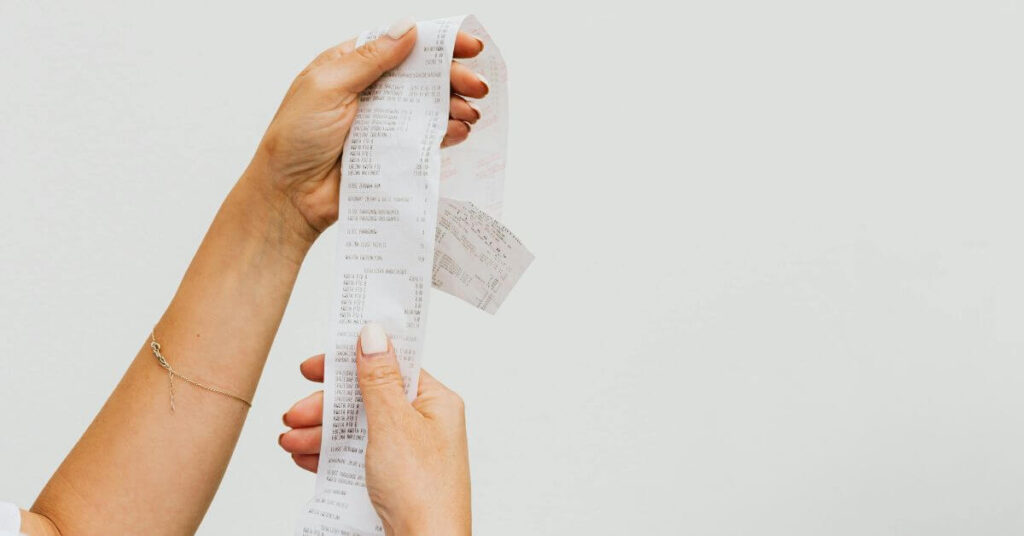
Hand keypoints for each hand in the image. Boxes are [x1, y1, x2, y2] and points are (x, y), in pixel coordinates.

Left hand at [244, 17, 488, 242]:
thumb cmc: (295, 139)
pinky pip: (426, 138)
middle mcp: (371, 91)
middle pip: (422, 75)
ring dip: (454, 106)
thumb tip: (407, 29)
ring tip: (470, 112)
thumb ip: (370, 59)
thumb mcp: (328, 87)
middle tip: (478, 86)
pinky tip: (458, 131)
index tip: (468, 46)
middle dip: (453, 77)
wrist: (290, 196)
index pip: (400, 44)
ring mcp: (383, 122)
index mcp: (351, 65)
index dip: (436, 42)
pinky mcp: (392, 152)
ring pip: (429, 106)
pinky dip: (446, 133)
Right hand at [280, 323, 470, 535]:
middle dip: (326, 406)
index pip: (390, 365)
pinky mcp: (393, 480)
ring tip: (289, 440)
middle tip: (295, 412)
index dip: (352, 361)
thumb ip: (378, 378)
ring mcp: (408, 453)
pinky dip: (329, 455)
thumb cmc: (423, 492)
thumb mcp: (393, 423)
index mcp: (436, 402)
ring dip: (320, 432)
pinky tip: (304, 457)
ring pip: (356, 430)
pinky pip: (356, 457)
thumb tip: (373, 334)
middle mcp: (425, 425)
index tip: (317, 363)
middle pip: (366, 399)